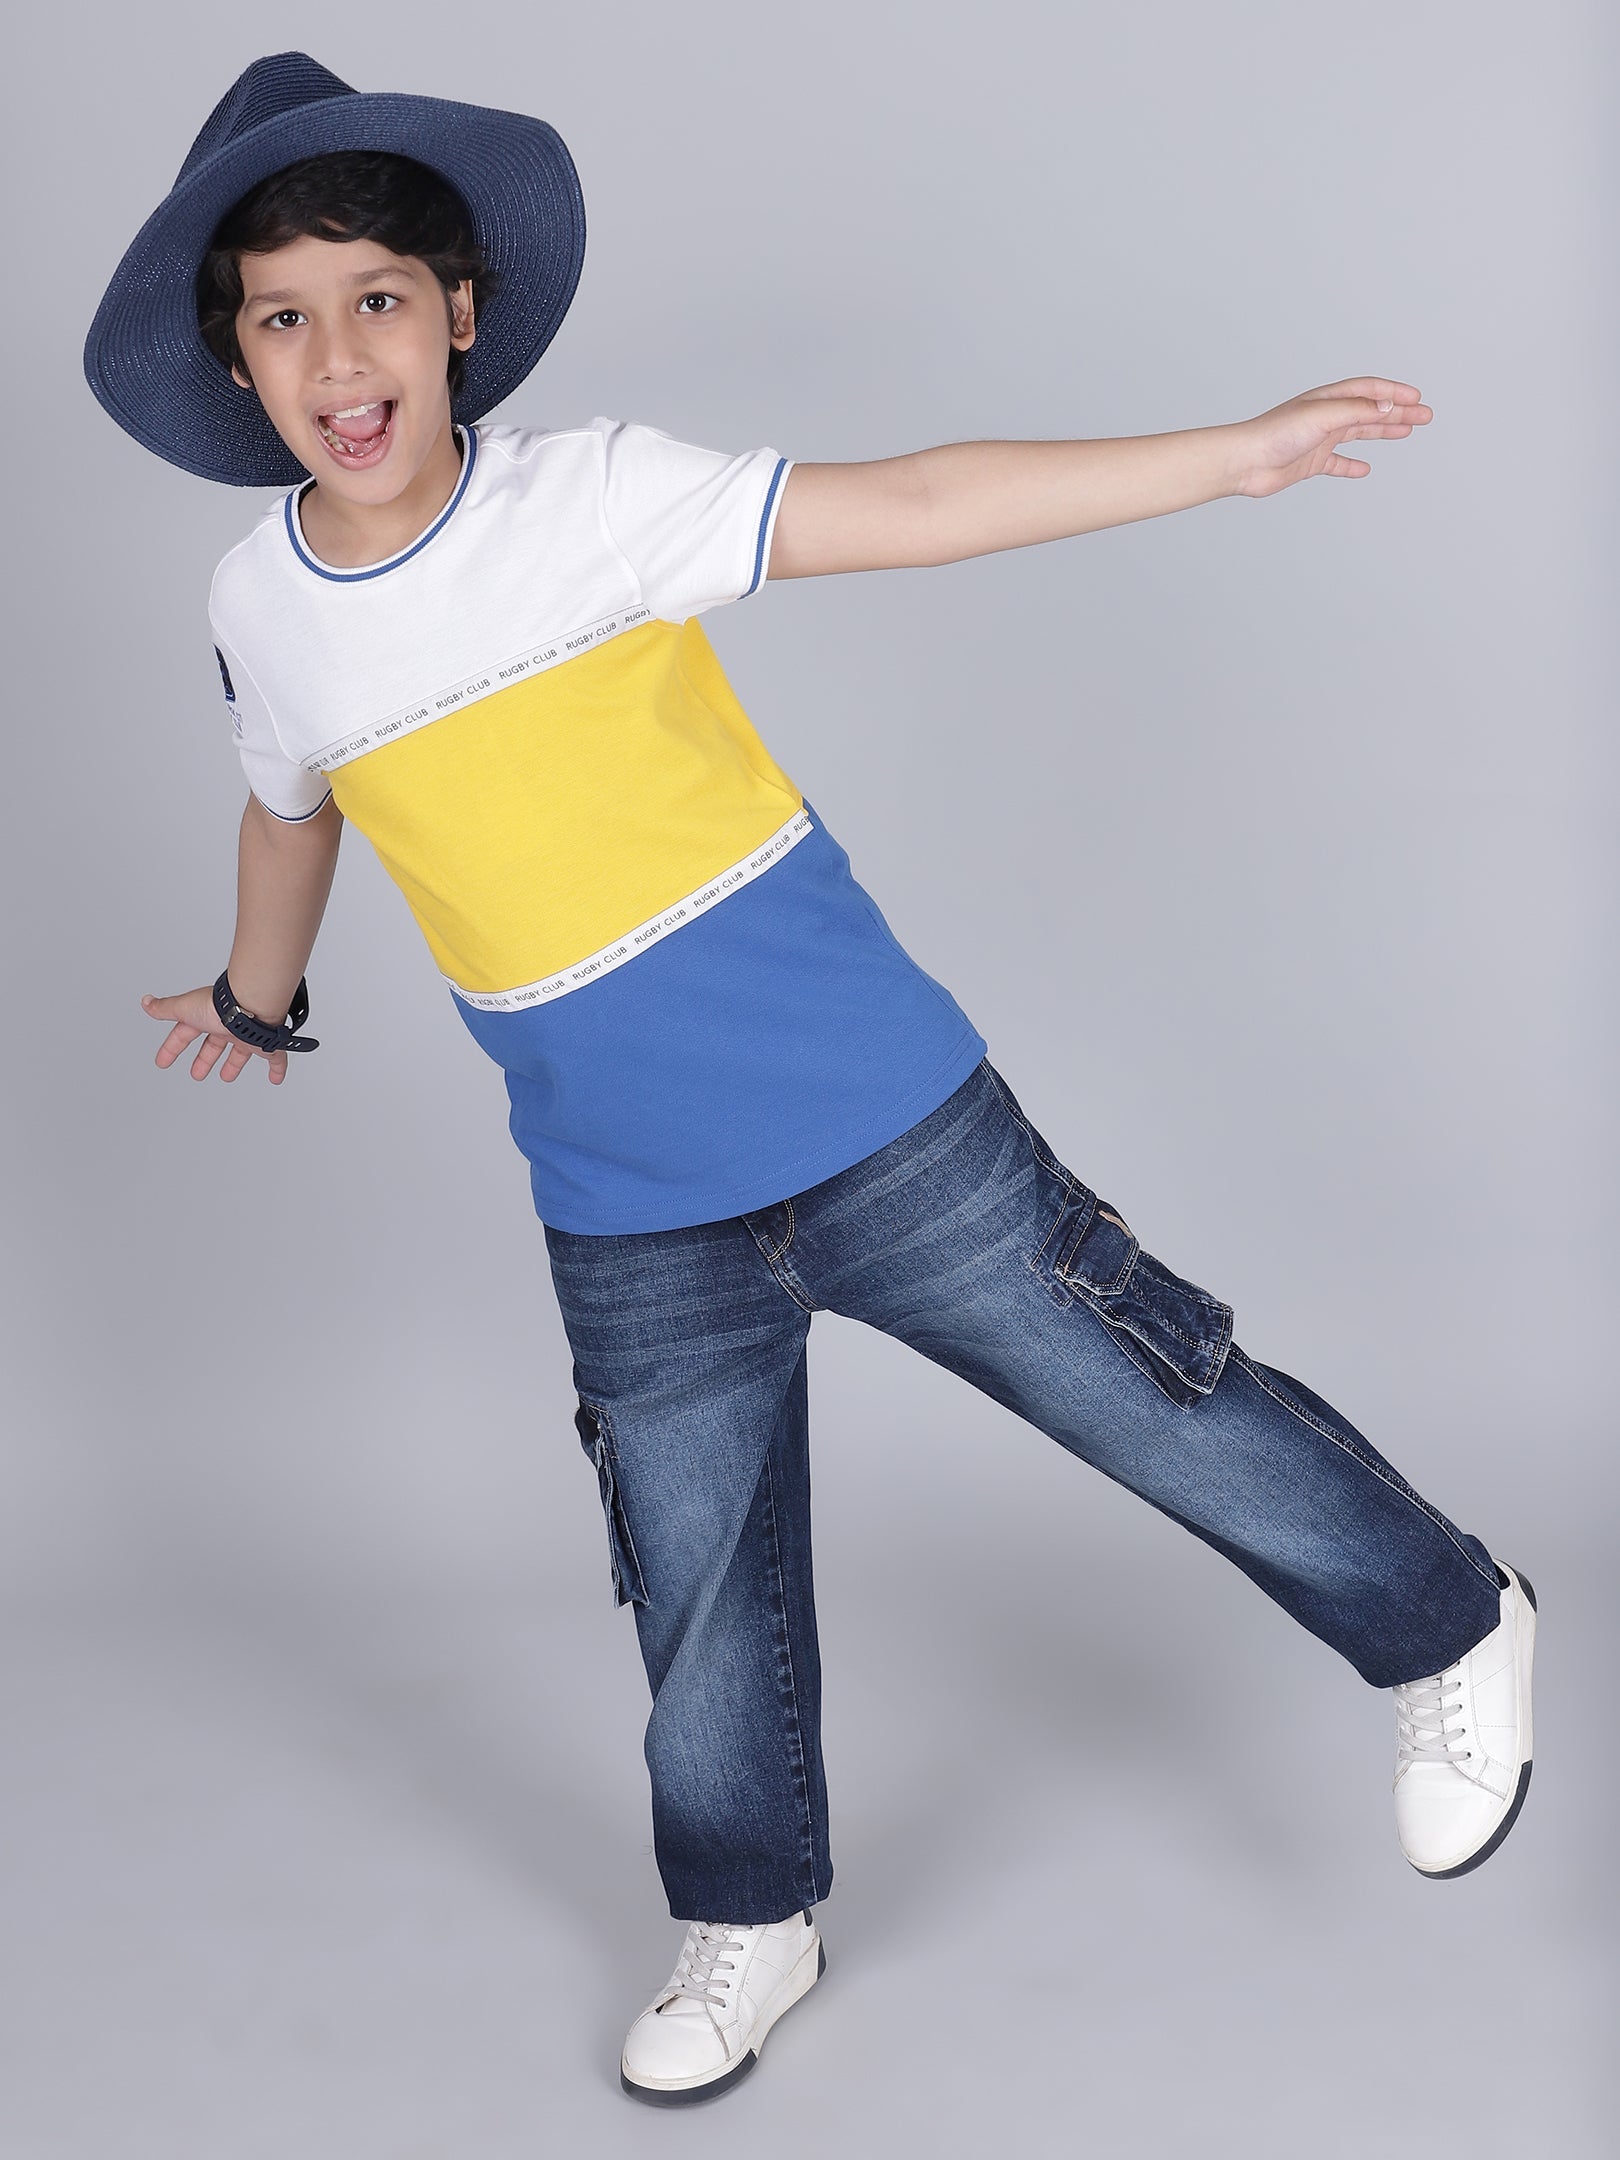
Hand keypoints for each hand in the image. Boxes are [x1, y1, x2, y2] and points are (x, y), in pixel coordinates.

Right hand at [140, 985, 289, 1084]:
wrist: (250, 1005)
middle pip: (214, 1046)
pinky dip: (276, 1069)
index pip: (185, 1034)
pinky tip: (276, 1078)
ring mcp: (248, 1035)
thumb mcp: (184, 1009)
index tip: (163, 1061)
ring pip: (241, 1052)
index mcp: (206, 1019)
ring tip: (227, 1076)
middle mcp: (228, 1027)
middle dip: (204, 1059)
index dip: (173, 1048)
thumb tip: (146, 1002)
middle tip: (197, 1074)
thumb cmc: (218, 1005)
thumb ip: (166, 1009)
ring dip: (234, 1065)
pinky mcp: (268, 1044)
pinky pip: (276, 1059)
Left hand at [1228, 377, 1431, 498]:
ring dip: (1383, 432)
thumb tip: (1387, 404)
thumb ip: (1356, 410)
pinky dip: (1352, 465)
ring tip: (1406, 432)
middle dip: (1398, 412)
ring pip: (1358, 433)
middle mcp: (1325, 416)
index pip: (1369, 389)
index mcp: (1328, 399)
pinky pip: (1337, 463)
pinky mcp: (1309, 462)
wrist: (1244, 462)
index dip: (1394, 392)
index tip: (1417, 399)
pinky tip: (1364, 469)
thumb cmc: (1276, 434)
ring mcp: (1318, 439)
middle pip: (1369, 410)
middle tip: (1425, 416)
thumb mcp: (1323, 416)